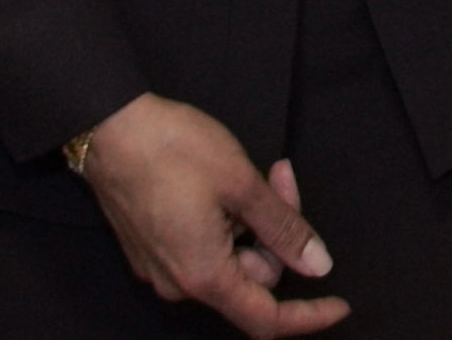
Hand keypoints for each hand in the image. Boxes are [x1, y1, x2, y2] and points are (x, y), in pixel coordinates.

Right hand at [81, 93, 347, 336]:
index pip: (265, 319)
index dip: (307, 316)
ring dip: (255, 219)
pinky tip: (227, 182)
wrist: (111, 131)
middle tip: (281, 175)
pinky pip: (207, 247)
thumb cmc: (174, 152)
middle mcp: (180, 284)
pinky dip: (229, 220)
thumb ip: (284, 229)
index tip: (340, 306)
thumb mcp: (242, 185)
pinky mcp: (154, 248)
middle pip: (254, 275)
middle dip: (279, 230)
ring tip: (258, 171)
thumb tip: (318, 266)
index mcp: (204, 276)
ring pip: (233, 256)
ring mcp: (164, 268)